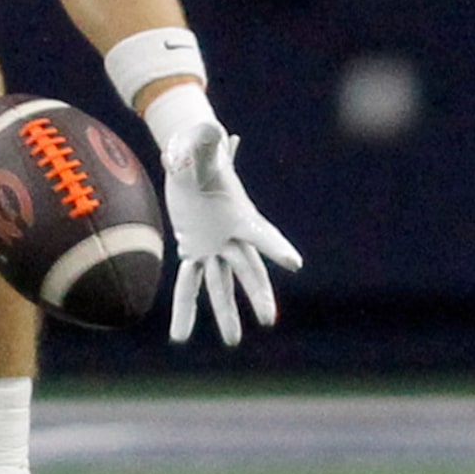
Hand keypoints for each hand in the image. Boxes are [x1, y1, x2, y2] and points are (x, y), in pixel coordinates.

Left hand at [147, 85, 301, 346]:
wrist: (188, 161)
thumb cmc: (198, 155)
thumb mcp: (200, 151)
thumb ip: (208, 145)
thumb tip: (216, 131)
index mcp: (240, 216)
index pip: (262, 235)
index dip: (277, 249)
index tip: (294, 264)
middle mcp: (231, 237)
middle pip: (248, 270)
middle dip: (258, 294)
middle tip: (269, 319)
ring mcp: (213, 247)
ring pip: (221, 285)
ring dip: (226, 314)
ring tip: (232, 342)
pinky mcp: (192, 250)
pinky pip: (189, 283)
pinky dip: (185, 308)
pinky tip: (179, 335)